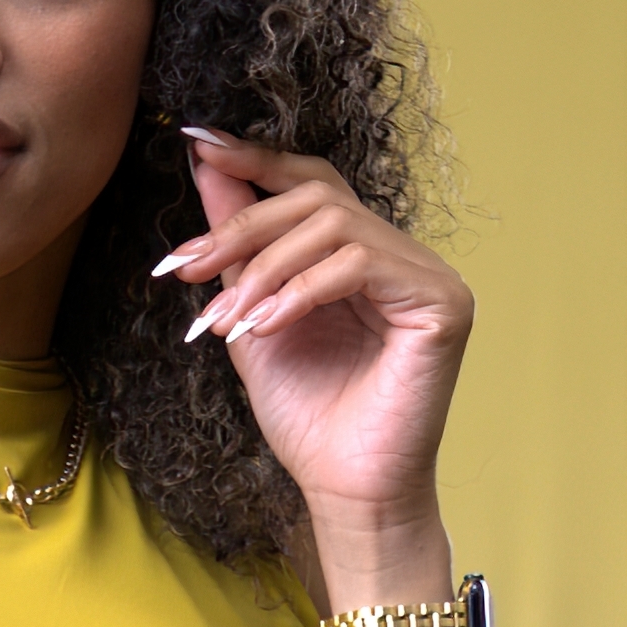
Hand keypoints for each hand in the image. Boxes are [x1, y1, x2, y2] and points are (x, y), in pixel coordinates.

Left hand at [154, 128, 472, 596]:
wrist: (341, 484)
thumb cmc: (303, 410)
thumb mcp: (249, 312)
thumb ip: (234, 246)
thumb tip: (203, 165)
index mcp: (356, 253)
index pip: (309, 181)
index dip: (254, 158)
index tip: (194, 142)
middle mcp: (397, 253)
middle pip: (314, 196)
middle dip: (239, 227)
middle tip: (184, 267)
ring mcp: (426, 275)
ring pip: (332, 225)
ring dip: (262, 269)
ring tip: (225, 320)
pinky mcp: (443, 302)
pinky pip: (361, 263)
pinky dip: (300, 290)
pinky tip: (265, 327)